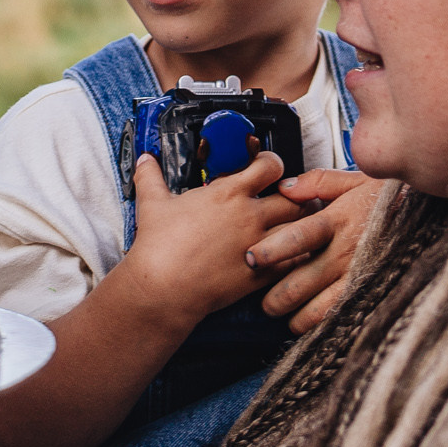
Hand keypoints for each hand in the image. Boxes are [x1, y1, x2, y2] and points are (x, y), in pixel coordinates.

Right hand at [123, 151, 301, 327]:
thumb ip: (151, 177)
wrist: (163, 288)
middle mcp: (250, 216)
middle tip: (290, 202)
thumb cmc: (158, 246)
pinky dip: (298, 258)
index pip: (270, 166)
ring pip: (303, 229)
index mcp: (228, 193)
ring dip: (303, 227)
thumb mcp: (152, 204)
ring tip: (296, 229)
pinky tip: (292, 258)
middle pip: (296, 198)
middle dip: (297, 198)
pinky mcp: (261, 274)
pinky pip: (296, 262)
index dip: (273, 164)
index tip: (268, 170)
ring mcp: (259, 245)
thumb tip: (145, 158)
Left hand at [249, 169, 385, 332]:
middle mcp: (346, 251)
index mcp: (338, 220)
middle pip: (302, 281)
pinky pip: (343, 315)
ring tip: (284, 315)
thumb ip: (319, 182)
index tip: (251, 258)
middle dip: (275, 297)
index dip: (273, 250)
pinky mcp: (373, 292)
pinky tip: (310, 324)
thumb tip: (284, 188)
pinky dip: (323, 324)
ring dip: (296, 316)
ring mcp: (360, 275)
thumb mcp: (356, 180)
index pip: (299, 237)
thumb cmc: (389, 197)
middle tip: (264, 303)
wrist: (430, 215)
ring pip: (319, 307)